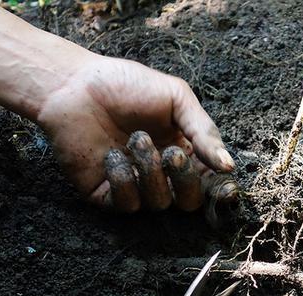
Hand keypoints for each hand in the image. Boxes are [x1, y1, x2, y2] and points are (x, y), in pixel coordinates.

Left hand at [0, 0, 236, 213]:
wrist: (74, 85)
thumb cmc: (126, 85)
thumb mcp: (175, 97)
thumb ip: (204, 131)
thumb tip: (228, 166)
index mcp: (184, 152)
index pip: (210, 184)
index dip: (221, 191)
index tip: (226, 187)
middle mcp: (162, 174)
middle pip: (189, 202)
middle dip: (185, 180)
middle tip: (173, 153)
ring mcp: (135, 186)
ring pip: (159, 203)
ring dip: (150, 171)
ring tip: (134, 139)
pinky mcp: (106, 194)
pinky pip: (127, 204)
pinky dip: (123, 179)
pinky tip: (110, 154)